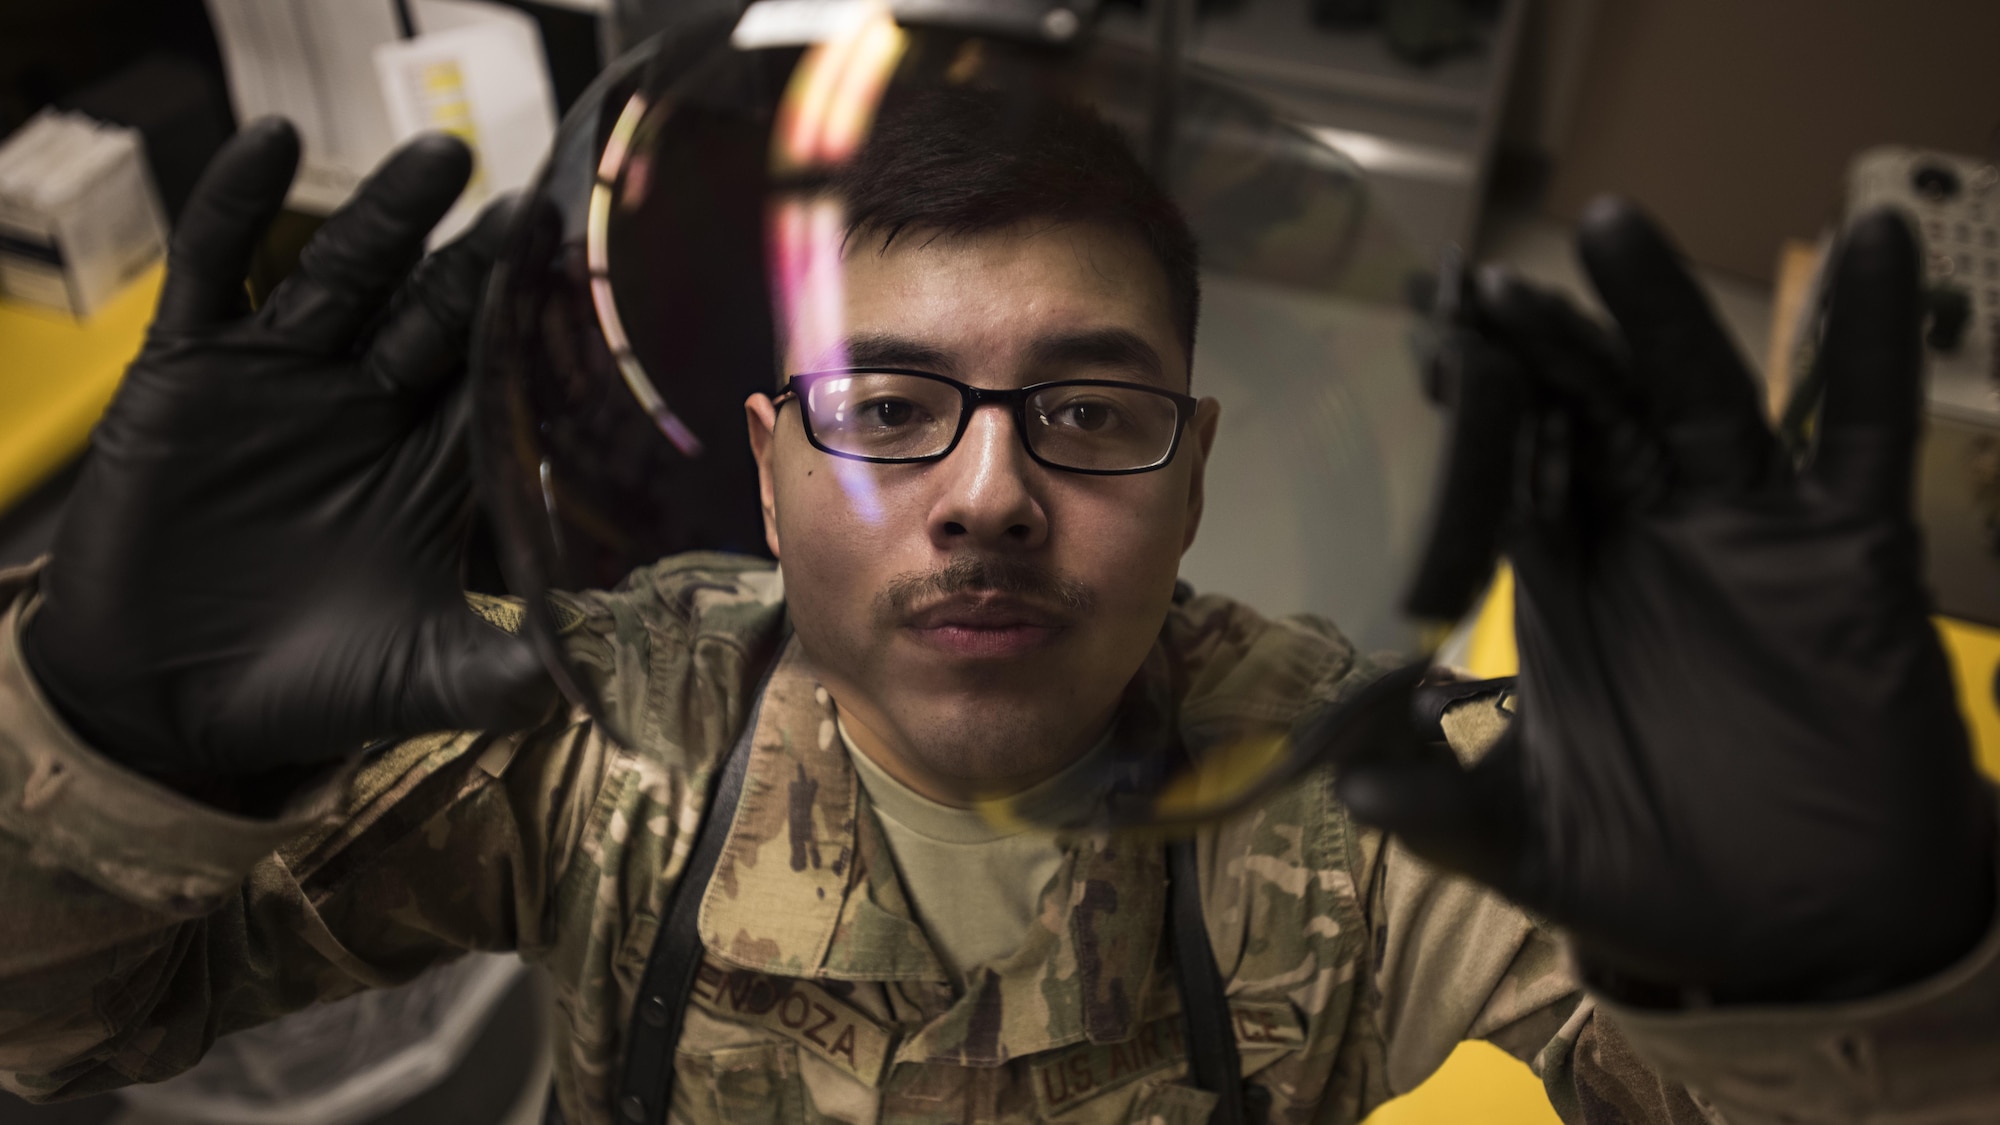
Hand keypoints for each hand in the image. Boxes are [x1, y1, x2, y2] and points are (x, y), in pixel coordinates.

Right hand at [21, 119, 554, 779]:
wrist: (167, 701)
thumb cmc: (311, 688)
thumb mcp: (425, 679)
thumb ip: (509, 672)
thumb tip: (601, 683)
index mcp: (438, 463)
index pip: (500, 380)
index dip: (538, 333)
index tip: (592, 285)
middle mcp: (372, 403)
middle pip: (437, 310)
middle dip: (481, 260)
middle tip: (534, 208)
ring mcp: (286, 376)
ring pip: (345, 274)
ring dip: (388, 215)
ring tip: (442, 159)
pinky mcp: (192, 367)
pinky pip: (213, 269)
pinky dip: (233, 206)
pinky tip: (270, 146)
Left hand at [1340, 200, 1994, 1002]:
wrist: (1806, 926)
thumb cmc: (1662, 867)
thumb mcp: (1534, 844)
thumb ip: (1448, 810)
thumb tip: (1349, 790)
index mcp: (1562, 578)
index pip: (1507, 465)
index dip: (1472, 403)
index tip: (1424, 335)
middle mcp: (1645, 531)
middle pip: (1586, 406)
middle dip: (1535, 342)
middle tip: (1481, 283)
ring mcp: (1745, 529)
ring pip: (1697, 393)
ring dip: (1654, 311)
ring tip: (1607, 227)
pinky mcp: (1845, 550)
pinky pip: (1864, 431)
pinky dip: (1875, 340)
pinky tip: (1877, 246)